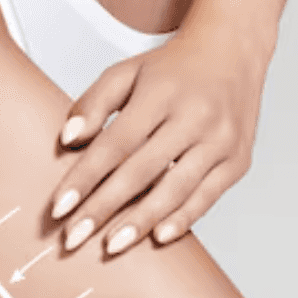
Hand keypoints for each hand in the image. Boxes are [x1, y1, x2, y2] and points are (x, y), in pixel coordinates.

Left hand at [48, 21, 271, 255]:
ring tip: (111, 246)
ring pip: (175, 190)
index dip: (85, 178)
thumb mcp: (128, 71)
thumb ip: (94, 103)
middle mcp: (195, 116)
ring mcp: (220, 140)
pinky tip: (156, 236)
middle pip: (141, 171)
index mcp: (162, 92)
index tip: (60, 208)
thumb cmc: (174, 68)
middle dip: (104, 209)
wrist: (232, 52)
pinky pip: (207, 197)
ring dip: (140, 222)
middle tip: (74, 237)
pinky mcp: (238, 160)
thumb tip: (68, 140)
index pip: (116, 143)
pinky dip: (182, 219)